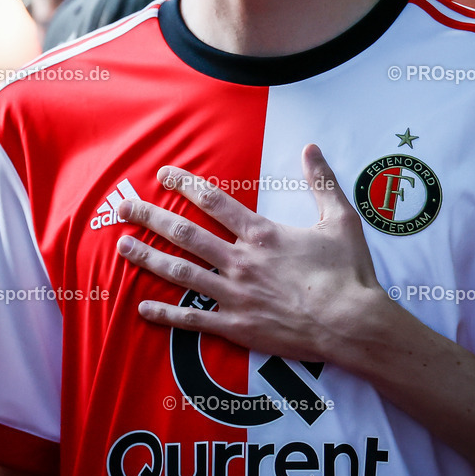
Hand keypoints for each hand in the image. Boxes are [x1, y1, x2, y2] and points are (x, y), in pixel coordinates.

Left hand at [116, 144, 385, 363]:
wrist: (351, 324)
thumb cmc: (347, 273)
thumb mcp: (340, 219)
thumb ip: (322, 181)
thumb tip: (311, 148)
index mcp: (262, 233)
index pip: (214, 202)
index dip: (186, 184)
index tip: (163, 174)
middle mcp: (240, 261)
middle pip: (185, 234)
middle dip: (151, 218)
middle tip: (124, 207)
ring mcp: (235, 295)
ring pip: (181, 273)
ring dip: (148, 258)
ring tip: (122, 247)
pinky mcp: (237, 327)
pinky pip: (193, 320)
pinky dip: (166, 315)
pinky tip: (143, 309)